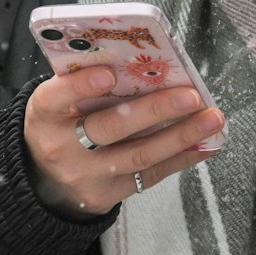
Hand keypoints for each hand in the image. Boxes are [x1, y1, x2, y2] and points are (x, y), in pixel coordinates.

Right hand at [24, 66, 224, 217]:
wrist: (45, 183)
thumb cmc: (60, 127)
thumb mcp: (56, 103)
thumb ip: (84, 82)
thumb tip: (139, 59)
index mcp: (44, 116)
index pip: (55, 98)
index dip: (81, 86)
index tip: (109, 75)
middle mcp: (62, 148)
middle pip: (109, 128)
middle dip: (154, 111)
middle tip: (190, 95)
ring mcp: (87, 176)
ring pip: (138, 155)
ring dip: (181, 136)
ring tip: (211, 118)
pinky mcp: (109, 195)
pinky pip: (151, 175)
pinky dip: (182, 157)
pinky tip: (205, 142)